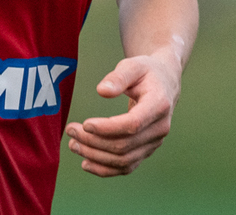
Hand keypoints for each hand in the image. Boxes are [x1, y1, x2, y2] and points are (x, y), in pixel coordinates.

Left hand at [64, 52, 180, 175]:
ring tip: (73, 144)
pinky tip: (86, 163)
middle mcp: (160, 128)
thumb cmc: (146, 72)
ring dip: (95, 156)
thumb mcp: (132, 66)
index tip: (85, 123)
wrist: (164, 83)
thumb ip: (118, 77)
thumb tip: (101, 91)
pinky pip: (126, 167)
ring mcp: (155, 142)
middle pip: (124, 145)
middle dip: (93, 141)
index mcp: (159, 105)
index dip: (107, 128)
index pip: (132, 124)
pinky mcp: (147, 150)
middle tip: (71, 130)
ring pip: (123, 160)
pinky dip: (105, 169)